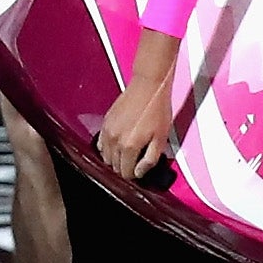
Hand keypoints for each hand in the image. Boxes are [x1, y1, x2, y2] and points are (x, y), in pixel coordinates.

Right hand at [96, 61, 176, 186]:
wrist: (149, 86)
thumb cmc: (158, 109)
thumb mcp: (161, 138)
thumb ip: (150, 159)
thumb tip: (140, 172)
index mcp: (129, 146)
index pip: (126, 173)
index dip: (134, 175)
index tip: (139, 171)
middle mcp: (115, 140)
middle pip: (114, 166)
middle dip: (124, 168)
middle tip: (135, 163)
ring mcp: (107, 131)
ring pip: (105, 156)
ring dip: (114, 160)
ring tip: (127, 155)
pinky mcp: (105, 122)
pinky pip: (100, 143)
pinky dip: (106, 149)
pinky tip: (116, 146)